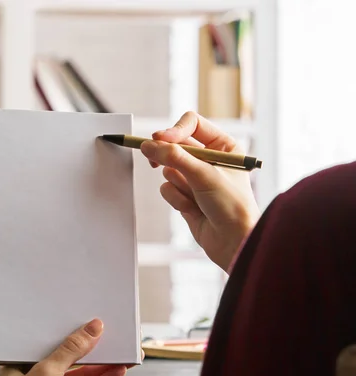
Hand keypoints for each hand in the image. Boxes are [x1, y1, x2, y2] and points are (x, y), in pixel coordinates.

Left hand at [0, 319, 129, 375]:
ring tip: (122, 355)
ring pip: (80, 375)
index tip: (90, 323)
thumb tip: (90, 330)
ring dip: (101, 366)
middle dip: (90, 349)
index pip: (48, 340)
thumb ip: (69, 350)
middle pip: (67, 357)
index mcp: (18, 363)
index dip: (69, 331)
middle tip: (111, 336)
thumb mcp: (44, 373)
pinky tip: (115, 372)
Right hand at [140, 111, 259, 271]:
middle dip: (168, 157)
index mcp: (223, 146)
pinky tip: (192, 208)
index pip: (192, 125)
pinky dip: (176, 198)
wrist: (234, 242)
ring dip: (177, 183)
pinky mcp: (185, 195)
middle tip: (153, 160)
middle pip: (175, 146)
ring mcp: (195, 178)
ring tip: (193, 196)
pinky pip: (166, 188)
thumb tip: (149, 145)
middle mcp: (209, 159)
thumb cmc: (232, 206)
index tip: (159, 139)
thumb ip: (174, 157)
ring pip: (168, 169)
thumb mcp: (203, 175)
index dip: (174, 130)